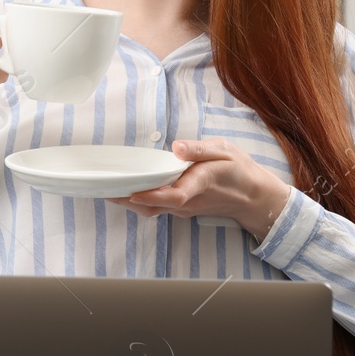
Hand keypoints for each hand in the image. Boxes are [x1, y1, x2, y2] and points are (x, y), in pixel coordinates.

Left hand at [105, 138, 289, 240]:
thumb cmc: (238, 170)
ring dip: (128, 201)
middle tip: (101, 189)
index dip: (152, 195)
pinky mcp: (180, 209)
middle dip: (127, 199)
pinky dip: (138, 200)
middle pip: (154, 205)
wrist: (253, 197)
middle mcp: (188, 200)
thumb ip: (199, 149)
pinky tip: (124, 190)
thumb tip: (177, 147)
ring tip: (105, 189)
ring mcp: (183, 208)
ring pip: (151, 209)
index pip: (174, 194)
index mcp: (200, 183)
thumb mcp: (224, 150)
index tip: (131, 193)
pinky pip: (156, 208)